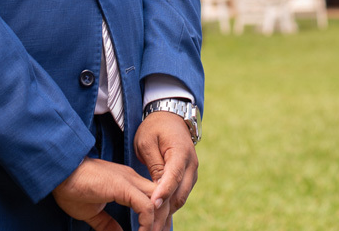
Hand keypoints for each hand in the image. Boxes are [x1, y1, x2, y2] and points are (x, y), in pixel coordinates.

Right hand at [53, 157, 156, 230]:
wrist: (59, 173)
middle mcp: (133, 179)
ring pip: (159, 202)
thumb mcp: (92, 212)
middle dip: (163, 222)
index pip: (153, 198)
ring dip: (158, 224)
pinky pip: (146, 206)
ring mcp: (129, 181)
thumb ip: (107, 224)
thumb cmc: (71, 189)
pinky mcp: (123, 186)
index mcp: (127, 182)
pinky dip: (148, 223)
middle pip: (162, 199)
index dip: (157, 218)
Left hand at [134, 110, 197, 230]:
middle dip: (165, 211)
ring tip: (154, 228)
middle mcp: (191, 164)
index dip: (163, 192)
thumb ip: (154, 164)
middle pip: (180, 193)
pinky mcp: (188, 178)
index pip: (173, 177)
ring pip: (181, 198)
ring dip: (168, 213)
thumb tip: (157, 188)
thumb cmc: (154, 128)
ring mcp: (192, 172)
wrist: (170, 118)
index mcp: (181, 152)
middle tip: (150, 226)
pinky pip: (180, 195)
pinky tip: (161, 221)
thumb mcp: (147, 142)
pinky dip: (170, 208)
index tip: (152, 206)